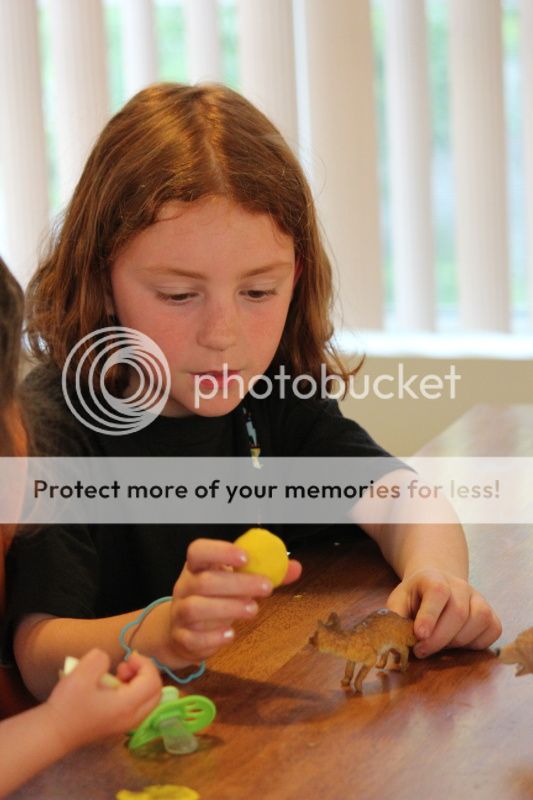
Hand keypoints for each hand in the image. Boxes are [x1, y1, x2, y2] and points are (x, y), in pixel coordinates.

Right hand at [46, 649, 161, 750]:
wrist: (54, 732)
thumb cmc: (68, 705)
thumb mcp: (81, 674)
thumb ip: (99, 660)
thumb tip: (107, 661)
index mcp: (127, 706)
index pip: (153, 682)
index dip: (145, 664)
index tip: (128, 657)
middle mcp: (132, 718)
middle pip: (156, 693)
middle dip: (145, 673)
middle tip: (126, 666)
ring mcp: (126, 724)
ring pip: (148, 700)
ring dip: (139, 682)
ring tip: (119, 674)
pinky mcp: (118, 725)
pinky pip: (138, 706)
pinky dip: (132, 692)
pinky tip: (113, 686)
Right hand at [168, 538, 301, 662]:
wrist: (180, 629)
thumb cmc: (214, 598)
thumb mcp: (234, 581)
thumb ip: (264, 573)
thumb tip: (295, 568)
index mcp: (197, 567)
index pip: (198, 551)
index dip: (220, 551)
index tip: (246, 557)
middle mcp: (185, 587)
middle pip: (204, 581)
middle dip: (238, 584)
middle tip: (266, 588)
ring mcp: (180, 613)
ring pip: (195, 608)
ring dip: (228, 608)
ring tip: (253, 609)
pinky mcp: (182, 638)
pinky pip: (192, 638)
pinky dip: (213, 637)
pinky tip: (231, 634)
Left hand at [386, 568, 501, 657]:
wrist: (436, 588)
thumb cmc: (415, 599)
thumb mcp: (399, 602)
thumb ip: (395, 618)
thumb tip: (392, 640)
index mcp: (434, 578)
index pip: (437, 592)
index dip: (430, 615)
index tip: (420, 635)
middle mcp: (460, 586)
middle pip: (458, 611)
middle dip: (439, 638)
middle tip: (421, 651)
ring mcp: (478, 599)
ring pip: (478, 620)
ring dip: (457, 642)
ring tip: (439, 646)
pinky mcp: (491, 615)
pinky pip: (492, 630)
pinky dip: (477, 643)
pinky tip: (459, 645)